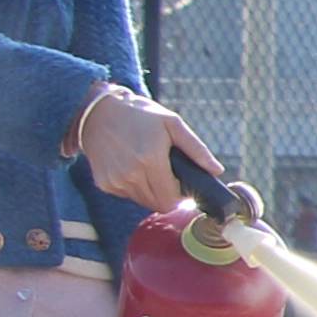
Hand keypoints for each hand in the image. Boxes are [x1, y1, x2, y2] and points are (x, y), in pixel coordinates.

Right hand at [72, 86, 221, 210]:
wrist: (99, 112)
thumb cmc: (140, 115)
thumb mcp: (173, 124)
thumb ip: (197, 149)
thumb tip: (217, 170)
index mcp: (151, 160)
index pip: (172, 200)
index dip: (181, 196)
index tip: (182, 184)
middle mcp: (131, 174)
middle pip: (158, 205)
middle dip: (168, 195)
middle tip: (167, 175)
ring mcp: (115, 181)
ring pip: (143, 202)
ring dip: (151, 191)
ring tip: (149, 167)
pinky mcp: (104, 183)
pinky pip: (127, 195)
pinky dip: (133, 186)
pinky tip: (132, 167)